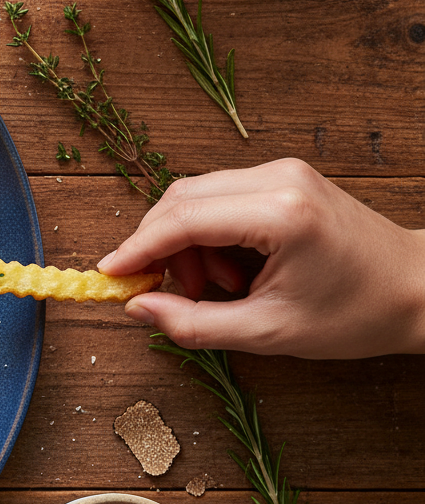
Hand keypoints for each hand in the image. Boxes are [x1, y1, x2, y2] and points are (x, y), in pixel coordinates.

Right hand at [98, 158, 424, 358]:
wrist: (419, 289)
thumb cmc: (356, 313)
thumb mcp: (270, 332)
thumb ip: (194, 323)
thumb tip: (138, 308)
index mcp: (280, 213)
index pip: (181, 220)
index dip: (135, 249)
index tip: (109, 277)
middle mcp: (278, 178)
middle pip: (180, 198)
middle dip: (158, 247)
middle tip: (165, 293)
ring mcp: (282, 172)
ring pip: (195, 196)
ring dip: (184, 243)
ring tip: (211, 287)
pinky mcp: (284, 177)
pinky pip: (219, 197)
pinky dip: (206, 234)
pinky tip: (228, 271)